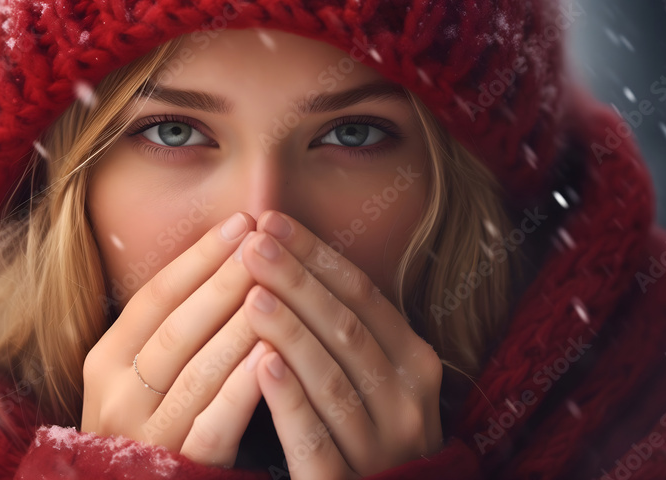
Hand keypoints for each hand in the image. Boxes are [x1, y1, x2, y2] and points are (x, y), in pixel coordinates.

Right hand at [80, 212, 274, 467]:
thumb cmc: (152, 425)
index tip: (242, 221)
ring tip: (276, 287)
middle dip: (225, 281)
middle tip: (266, 243)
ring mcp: (143, 436)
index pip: (155, 296)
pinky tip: (271, 357)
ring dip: (239, 326)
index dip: (199, 256)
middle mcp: (116, 396)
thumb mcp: (140, 375)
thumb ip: (172, 328)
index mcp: (105, 362)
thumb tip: (224, 257)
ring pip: (196, 371)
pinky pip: (213, 425)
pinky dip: (241, 389)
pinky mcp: (176, 470)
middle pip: (177, 327)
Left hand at [236, 211, 443, 478]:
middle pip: (346, 328)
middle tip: (253, 244)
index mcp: (415, 362)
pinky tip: (261, 365)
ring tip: (251, 294)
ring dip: (291, 332)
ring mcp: (382, 445)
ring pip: (332, 377)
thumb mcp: (379, 377)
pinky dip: (289, 398)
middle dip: (297, 281)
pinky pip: (316, 436)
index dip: (316, 256)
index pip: (363, 295)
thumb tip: (295, 257)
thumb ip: (349, 329)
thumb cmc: (367, 430)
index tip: (272, 221)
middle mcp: (408, 400)